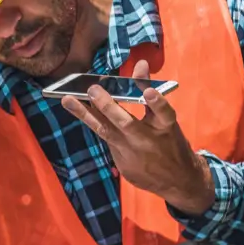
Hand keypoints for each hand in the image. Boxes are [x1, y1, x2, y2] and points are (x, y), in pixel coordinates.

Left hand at [61, 59, 214, 213]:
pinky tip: (77, 110)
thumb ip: (151, 93)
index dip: (157, 102)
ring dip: (85, 114)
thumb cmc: (170, 142)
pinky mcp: (123, 164)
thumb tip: (141, 64)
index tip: (149, 92)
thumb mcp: (168, 120)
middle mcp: (148, 140)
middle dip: (107, 106)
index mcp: (166, 127)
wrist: (177, 180)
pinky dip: (93, 123)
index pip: (164, 112)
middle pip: (126, 123)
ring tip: (67, 100)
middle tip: (92, 89)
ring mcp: (133, 154)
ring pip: (106, 132)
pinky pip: (105, 140)